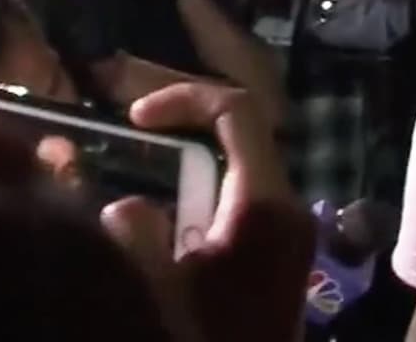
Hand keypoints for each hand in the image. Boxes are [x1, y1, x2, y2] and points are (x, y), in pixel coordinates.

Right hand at [102, 82, 314, 341]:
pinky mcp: (280, 257)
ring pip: (235, 174)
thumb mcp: (153, 289)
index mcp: (266, 203)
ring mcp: (289, 234)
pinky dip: (199, 203)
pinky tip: (160, 235)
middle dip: (179, 134)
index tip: (134, 120)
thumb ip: (131, 230)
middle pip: (239, 138)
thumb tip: (127, 205)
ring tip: (134, 190)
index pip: (238, 110)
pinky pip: (238, 206)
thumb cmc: (206, 338)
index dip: (184, 98)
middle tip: (126, 143)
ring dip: (184, 175)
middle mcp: (288, 208)